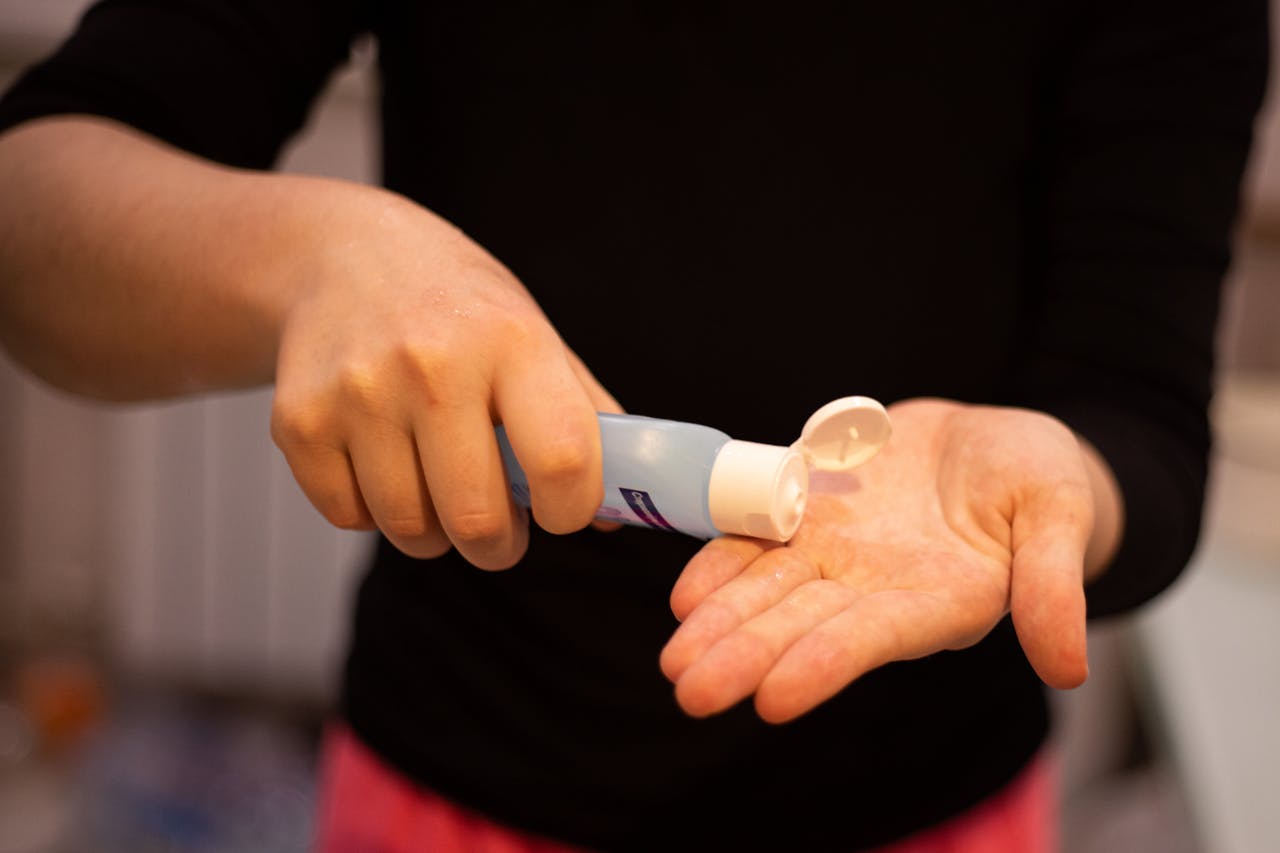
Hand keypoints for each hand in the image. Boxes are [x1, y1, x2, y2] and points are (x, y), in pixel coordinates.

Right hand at [270, 191, 620, 568]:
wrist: (343, 254)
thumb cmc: (457, 306)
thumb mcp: (534, 335)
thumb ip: (583, 419)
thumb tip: (612, 517)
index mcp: (512, 341)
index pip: (561, 459)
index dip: (570, 508)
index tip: (561, 511)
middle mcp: (433, 364)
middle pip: (477, 518)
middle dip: (498, 546)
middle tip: (499, 531)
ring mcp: (359, 393)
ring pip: (411, 529)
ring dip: (434, 534)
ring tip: (440, 492)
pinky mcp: (301, 421)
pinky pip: (350, 518)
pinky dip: (372, 513)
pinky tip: (383, 466)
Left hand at [660, 398, 1118, 722]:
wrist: (989, 437)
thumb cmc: (1039, 477)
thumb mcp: (1059, 514)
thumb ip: (1052, 585)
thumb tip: (1068, 667)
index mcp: (937, 599)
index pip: (871, 639)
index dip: (823, 664)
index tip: (773, 697)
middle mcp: (875, 587)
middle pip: (801, 625)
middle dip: (746, 656)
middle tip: (691, 691)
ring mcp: (836, 551)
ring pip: (769, 590)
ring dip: (721, 622)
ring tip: (675, 659)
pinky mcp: (810, 511)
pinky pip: (757, 537)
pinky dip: (722, 563)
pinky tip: (684, 594)